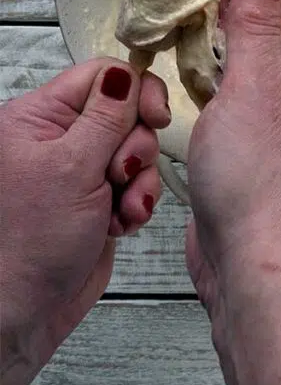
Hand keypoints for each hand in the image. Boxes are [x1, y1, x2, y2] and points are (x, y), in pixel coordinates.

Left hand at [0, 60, 168, 384]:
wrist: (23, 312)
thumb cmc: (29, 243)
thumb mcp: (73, 167)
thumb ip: (107, 116)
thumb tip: (124, 72)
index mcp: (37, 118)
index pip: (101, 75)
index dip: (135, 90)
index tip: (153, 116)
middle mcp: (58, 139)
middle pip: (126, 114)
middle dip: (137, 147)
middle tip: (121, 174)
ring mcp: (79, 170)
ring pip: (136, 151)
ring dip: (139, 182)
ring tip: (121, 209)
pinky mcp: (97, 198)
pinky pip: (136, 184)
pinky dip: (136, 203)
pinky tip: (120, 223)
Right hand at [185, 0, 280, 310]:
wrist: (254, 256)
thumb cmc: (255, 171)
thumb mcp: (255, 85)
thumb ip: (258, 28)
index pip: (267, 21)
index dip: (232, 1)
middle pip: (250, 52)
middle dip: (213, 35)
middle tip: (167, 20)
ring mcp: (267, 135)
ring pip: (234, 86)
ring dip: (205, 71)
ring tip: (167, 56)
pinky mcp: (243, 164)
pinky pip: (222, 119)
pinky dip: (201, 105)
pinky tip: (179, 107)